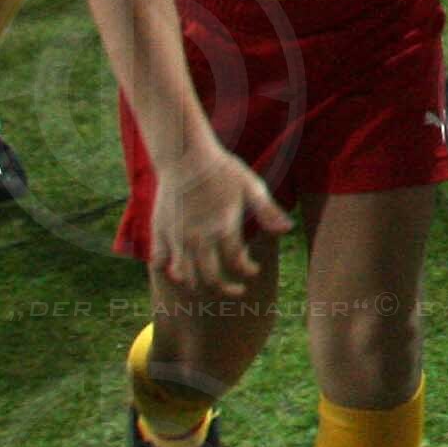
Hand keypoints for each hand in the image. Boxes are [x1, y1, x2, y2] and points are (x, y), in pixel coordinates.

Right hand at [152, 145, 290, 295]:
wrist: (185, 155)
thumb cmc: (222, 169)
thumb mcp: (251, 186)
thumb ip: (268, 211)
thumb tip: (288, 230)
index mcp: (223, 228)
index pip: (237, 263)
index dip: (248, 270)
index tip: (253, 270)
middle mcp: (199, 238)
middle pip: (210, 278)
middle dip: (226, 289)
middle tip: (237, 291)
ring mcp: (176, 237)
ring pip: (185, 276)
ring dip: (199, 285)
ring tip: (209, 284)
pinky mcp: (159, 231)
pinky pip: (159, 261)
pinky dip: (169, 270)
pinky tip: (179, 268)